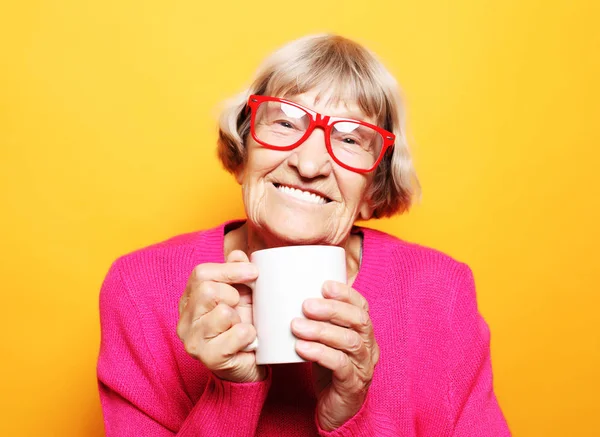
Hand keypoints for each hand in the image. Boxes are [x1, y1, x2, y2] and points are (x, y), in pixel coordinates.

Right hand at [177, 250, 265, 382]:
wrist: (248, 364)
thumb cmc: (242, 326)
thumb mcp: (242, 295)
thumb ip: (237, 272)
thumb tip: (237, 254)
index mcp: (190, 299)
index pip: (201, 273)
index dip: (229, 269)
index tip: (253, 272)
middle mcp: (185, 319)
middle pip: (207, 291)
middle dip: (233, 296)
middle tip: (240, 308)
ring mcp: (193, 340)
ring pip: (223, 313)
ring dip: (240, 319)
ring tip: (240, 327)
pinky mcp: (208, 358)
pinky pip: (236, 334)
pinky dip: (249, 335)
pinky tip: (248, 341)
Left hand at [291, 281, 379, 430]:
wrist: (335, 410)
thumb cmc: (328, 368)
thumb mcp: (325, 340)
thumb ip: (318, 319)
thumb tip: (292, 289)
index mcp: (363, 332)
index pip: (362, 306)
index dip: (346, 293)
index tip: (324, 285)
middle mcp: (369, 346)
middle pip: (359, 320)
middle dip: (332, 309)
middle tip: (305, 305)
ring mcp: (364, 366)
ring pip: (350, 342)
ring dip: (322, 331)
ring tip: (296, 326)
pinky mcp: (353, 385)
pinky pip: (341, 365)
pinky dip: (320, 353)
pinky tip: (301, 348)